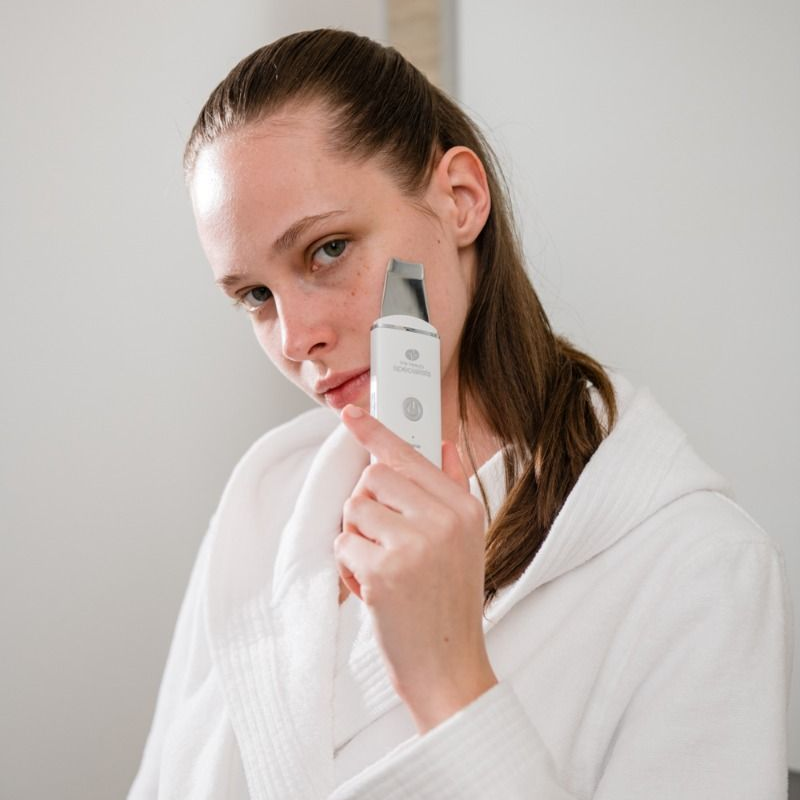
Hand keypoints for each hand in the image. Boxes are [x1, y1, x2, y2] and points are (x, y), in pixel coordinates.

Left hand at [335, 404, 497, 733]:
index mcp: (463, 508)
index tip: (352, 414)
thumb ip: (452, 489)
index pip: (409, 455)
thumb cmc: (450, 604)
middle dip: (367, 506)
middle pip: (373, 477)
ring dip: (357, 538)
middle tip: (383, 538)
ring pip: (354, 508)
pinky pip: (343, 544)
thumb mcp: (465, 542)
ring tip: (381, 567)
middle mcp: (443, 520)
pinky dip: (349, 567)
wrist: (448, 667)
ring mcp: (414, 545)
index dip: (376, 432)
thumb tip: (443, 446)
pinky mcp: (384, 571)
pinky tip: (373, 589)